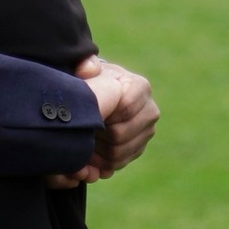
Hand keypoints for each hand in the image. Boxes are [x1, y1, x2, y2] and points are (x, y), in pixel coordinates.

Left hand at [49, 54, 157, 182]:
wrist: (96, 96)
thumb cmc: (90, 80)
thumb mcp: (86, 68)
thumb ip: (85, 64)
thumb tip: (87, 68)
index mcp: (140, 87)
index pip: (124, 107)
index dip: (101, 114)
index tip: (85, 113)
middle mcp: (150, 110)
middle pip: (121, 135)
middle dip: (96, 135)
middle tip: (78, 130)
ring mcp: (147, 132)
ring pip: (119, 154)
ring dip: (96, 151)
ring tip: (81, 140)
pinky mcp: (139, 148)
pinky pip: (119, 163)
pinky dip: (101, 163)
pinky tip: (88, 152)